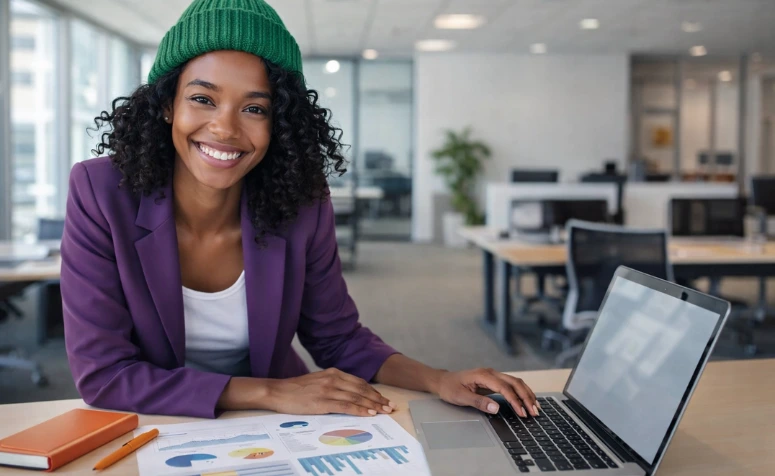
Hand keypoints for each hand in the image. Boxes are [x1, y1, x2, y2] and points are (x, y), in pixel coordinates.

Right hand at [265, 368, 395, 416]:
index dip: (374, 391)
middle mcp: (333, 378)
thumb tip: (351, 395)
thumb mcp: (319, 381)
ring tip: (384, 411)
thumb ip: (334, 385)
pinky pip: (346, 406)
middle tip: (390, 406)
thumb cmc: (297, 389)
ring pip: (357, 397)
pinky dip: (360, 409)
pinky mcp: (322, 401)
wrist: (277, 391)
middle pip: (362, 389)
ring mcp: (328, 389)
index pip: (359, 383)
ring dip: (373, 405)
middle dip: (378, 399)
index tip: (384, 399)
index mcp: (333, 372)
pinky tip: (368, 413)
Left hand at [435, 368, 539, 416]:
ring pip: (516, 382)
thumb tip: (496, 408)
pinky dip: (521, 392)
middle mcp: (491, 373)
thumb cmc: (450, 388)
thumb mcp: (461, 397)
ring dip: (527, 394)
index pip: (504, 387)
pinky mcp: (494, 381)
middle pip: (514, 383)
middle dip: (526, 397)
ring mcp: (493, 375)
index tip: (522, 412)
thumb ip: (479, 402)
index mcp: (483, 375)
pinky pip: (511, 385)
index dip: (515, 400)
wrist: (443, 381)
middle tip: (535, 412)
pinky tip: (527, 400)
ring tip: (536, 407)